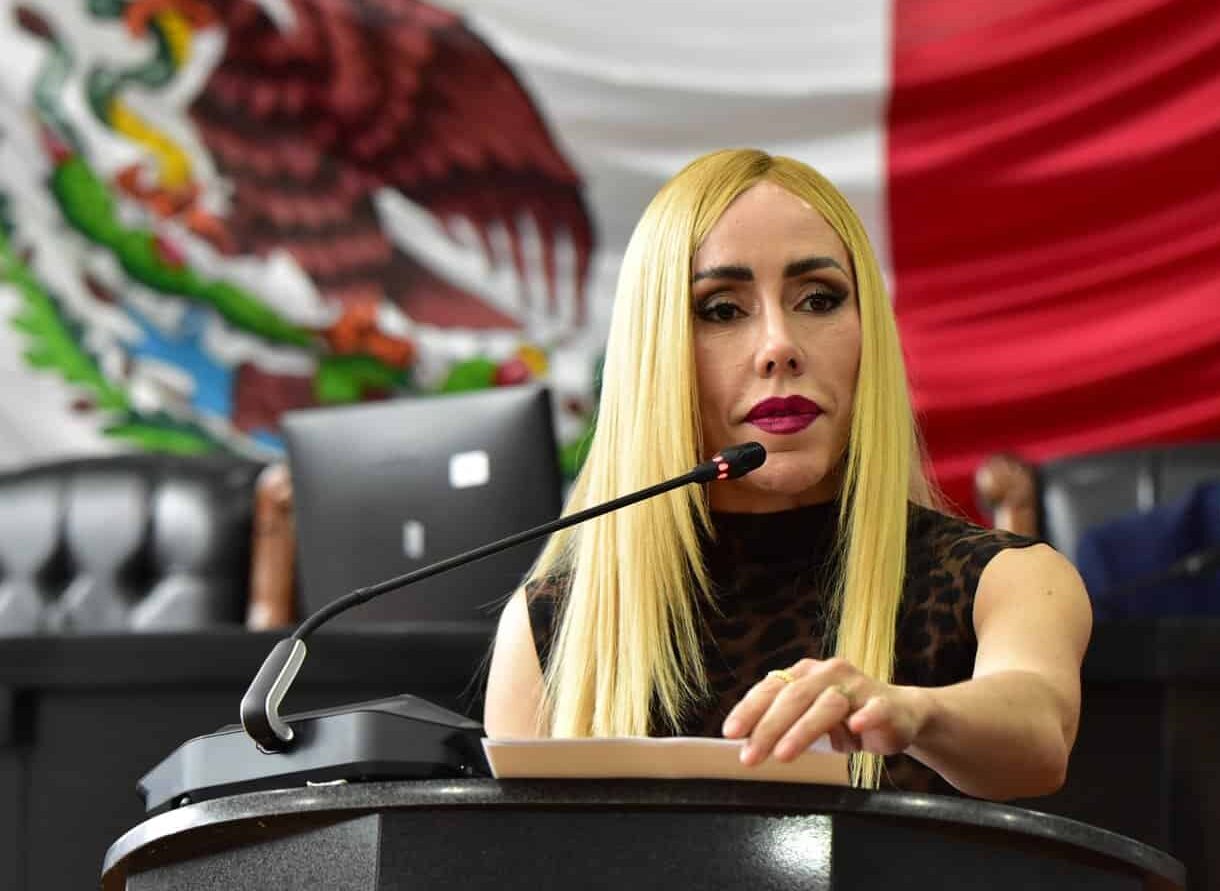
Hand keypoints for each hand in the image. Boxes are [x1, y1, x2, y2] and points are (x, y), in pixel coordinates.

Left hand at [722, 658, 927, 765]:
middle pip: (794, 696)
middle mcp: (828, 673)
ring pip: (828, 704)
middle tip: (750, 756)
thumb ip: (783, 723)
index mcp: (805, 673)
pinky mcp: (885, 704)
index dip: (749, 709)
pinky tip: (855, 728)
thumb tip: (745, 744)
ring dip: (803, 729)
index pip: (771, 688)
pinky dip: (866, 716)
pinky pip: (874, 708)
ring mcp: (857, 686)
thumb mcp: (809, 717)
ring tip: (783, 755)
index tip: (730, 733)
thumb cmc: (845, 717)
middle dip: (768, 728)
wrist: (899, 713)